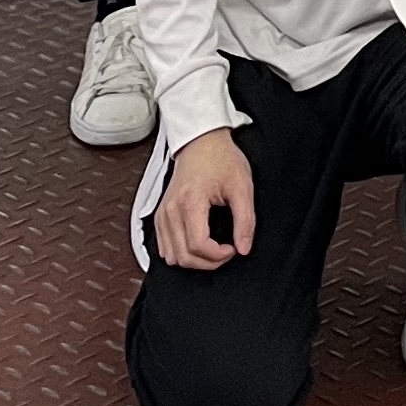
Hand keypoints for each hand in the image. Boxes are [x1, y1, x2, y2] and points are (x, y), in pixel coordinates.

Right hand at [152, 128, 253, 269]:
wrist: (201, 142)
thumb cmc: (222, 159)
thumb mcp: (242, 186)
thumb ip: (245, 220)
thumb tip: (244, 247)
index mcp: (190, 201)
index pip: (198, 245)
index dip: (218, 256)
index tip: (233, 249)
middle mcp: (171, 210)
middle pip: (183, 256)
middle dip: (208, 263)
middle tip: (226, 252)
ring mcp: (162, 214)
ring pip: (171, 256)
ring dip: (193, 261)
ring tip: (213, 249)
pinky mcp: (160, 216)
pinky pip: (164, 247)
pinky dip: (181, 253)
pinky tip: (198, 245)